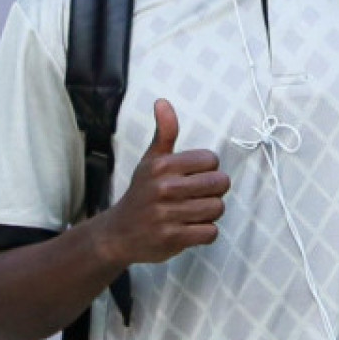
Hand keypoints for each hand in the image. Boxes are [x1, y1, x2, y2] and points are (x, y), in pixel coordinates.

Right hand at [95, 99, 229, 265]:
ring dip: (210, 212)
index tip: (194, 177)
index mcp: (161, 165)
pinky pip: (210, 232)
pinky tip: (190, 228)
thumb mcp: (150, 160)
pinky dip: (205, 232)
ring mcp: (168, 214)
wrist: (118, 233)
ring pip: (217, 208)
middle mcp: (164, 188)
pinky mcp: (173, 238)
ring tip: (193, 212)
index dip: (208, 169)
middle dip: (214, 191)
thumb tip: (162, 101)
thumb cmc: (141, 193)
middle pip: (219, 183)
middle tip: (197, 196)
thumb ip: (164, 132)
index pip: (211, 160)